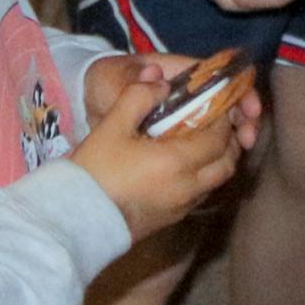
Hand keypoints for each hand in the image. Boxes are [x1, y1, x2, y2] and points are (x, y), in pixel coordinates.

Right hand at [70, 52, 255, 239]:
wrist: (78, 219)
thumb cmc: (96, 170)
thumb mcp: (112, 125)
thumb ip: (139, 97)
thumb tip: (162, 84)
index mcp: (178, 162)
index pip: (218, 139)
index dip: (222, 120)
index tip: (214, 105)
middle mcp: (189, 187)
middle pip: (227, 164)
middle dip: (227, 141)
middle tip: (214, 123)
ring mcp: (182, 207)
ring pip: (217, 182)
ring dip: (218, 161)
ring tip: (201, 143)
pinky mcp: (173, 220)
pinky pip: (201, 195)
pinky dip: (204, 178)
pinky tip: (184, 166)